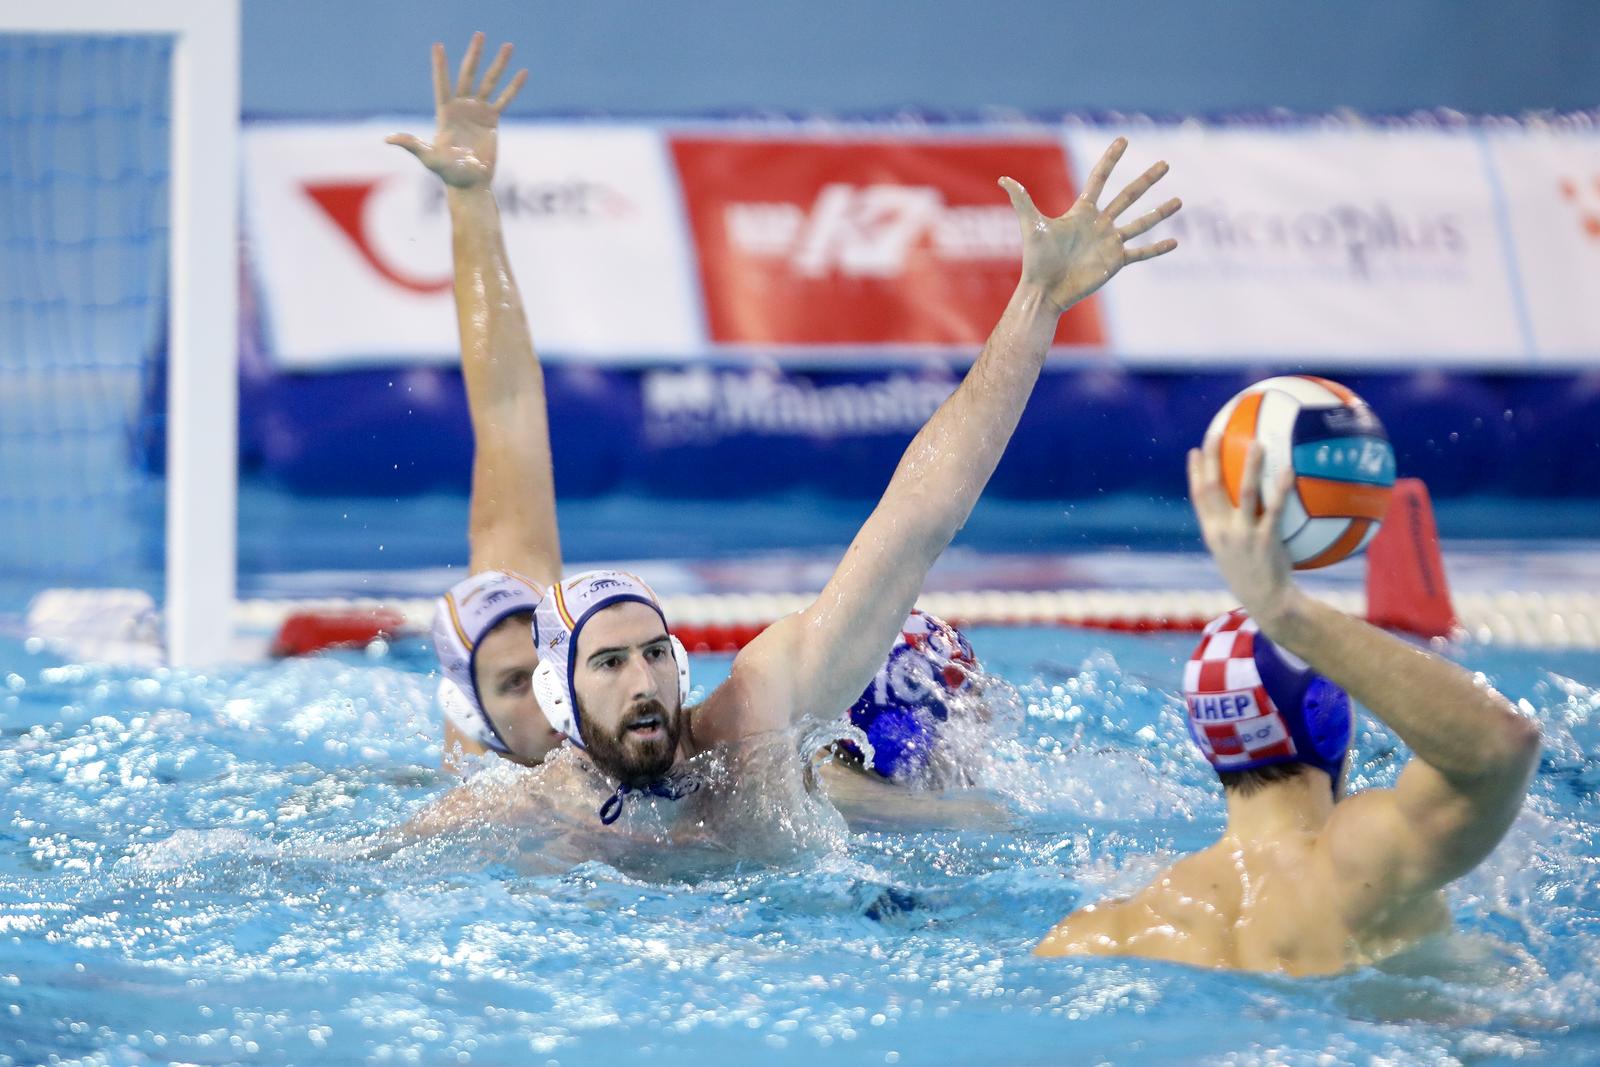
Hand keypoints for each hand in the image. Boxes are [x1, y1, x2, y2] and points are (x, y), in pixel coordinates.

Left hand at [387, 33, 527, 188]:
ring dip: (498, 64)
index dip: (441, 65)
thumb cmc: (448, 172)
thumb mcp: (428, 158)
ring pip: (489, 82)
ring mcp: (477, 112)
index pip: (443, 83)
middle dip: (474, 55)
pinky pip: (505, 100)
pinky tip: (523, 72)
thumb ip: (411, 145)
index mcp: (445, 112)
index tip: (438, 46)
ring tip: (508, 45)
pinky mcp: (492, 120)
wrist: (470, 183)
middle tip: (480, 35)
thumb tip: (388, 139)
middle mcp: (461, 107)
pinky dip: (514, 87)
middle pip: (468, 75)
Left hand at [999, 138, 1179, 312]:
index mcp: (1082, 211)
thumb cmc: (1036, 259)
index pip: (1100, 178)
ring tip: (1179, 200)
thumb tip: (1003, 179)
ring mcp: (1109, 243)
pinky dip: (1157, 249)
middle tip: (1165, 163)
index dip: (1111, 159)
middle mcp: (1099, 223)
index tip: (1123, 140)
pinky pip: (1140, 253)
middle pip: (1128, 196)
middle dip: (1146, 179)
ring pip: (1141, 222)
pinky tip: (1175, 242)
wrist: (1044, 290)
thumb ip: (1021, 200)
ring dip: (1160, 212)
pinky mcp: (1115, 262)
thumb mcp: (1030, 226)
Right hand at [1187, 433, 1300, 629]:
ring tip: (1258, 443)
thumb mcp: (1233, 554)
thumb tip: (1247, 507)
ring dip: (1250, 466)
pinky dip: (1281, 489)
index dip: (1196, 472)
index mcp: (1212, 533)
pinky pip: (1275, 509)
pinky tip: (1289, 470)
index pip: (1198, 497)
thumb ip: (1234, 530)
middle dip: (1213, 460)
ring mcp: (1243, 535)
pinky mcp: (1266, 540)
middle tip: (1216, 435)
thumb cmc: (1253, 577)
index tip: (1197, 451)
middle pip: (1213, 488)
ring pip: (1245, 493)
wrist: (1266, 602)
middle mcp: (1222, 531)